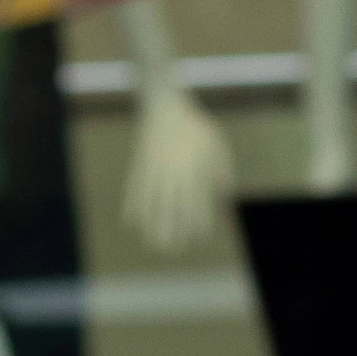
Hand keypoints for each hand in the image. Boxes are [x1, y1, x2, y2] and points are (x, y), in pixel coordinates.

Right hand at [119, 81, 232, 250]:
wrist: (165, 104)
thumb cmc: (195, 124)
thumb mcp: (215, 142)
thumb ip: (222, 169)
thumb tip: (224, 195)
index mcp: (194, 168)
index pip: (197, 202)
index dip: (198, 223)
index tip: (198, 238)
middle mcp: (174, 172)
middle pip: (173, 208)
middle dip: (174, 231)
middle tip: (174, 251)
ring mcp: (154, 169)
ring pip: (152, 204)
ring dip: (152, 226)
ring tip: (152, 244)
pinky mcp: (140, 164)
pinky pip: (134, 191)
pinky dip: (132, 207)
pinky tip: (132, 223)